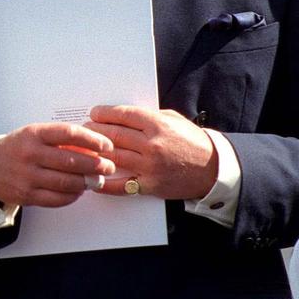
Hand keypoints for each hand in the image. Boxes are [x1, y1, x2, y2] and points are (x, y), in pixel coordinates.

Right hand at [0, 123, 115, 207]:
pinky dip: (72, 196)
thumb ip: (60, 139)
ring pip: (66, 182)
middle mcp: (30, 154)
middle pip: (71, 161)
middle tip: (108, 166)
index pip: (69, 134)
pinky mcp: (27, 195)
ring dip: (87, 182)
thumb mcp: (34, 135)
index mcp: (34, 134)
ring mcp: (28, 176)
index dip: (92, 140)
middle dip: (96, 165)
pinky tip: (79, 191)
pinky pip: (57, 198)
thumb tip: (92, 148)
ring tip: (97, 180)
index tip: (106, 145)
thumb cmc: (17, 149)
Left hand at [85, 105, 217, 199]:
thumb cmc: (192, 141)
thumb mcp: (173, 120)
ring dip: (94, 152)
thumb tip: (121, 115)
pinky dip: (104, 183)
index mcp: (157, 124)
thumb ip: (148, 116)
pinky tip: (92, 178)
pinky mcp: (150, 185)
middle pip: (113, 135)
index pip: (122, 115)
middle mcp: (152, 144)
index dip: (103, 113)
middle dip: (94, 131)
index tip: (94, 113)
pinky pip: (121, 185)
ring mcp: (150, 166)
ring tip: (84, 148)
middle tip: (84, 129)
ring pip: (113, 156)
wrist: (214, 169)